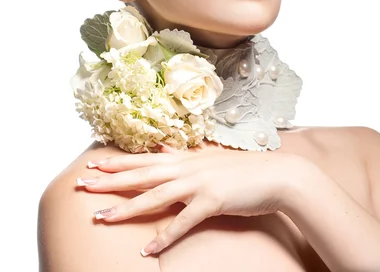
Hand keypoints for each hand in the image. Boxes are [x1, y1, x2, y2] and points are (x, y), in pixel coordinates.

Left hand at [76, 144, 303, 255]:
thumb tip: (164, 150)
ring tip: (102, 218)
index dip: (117, 162)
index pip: (144, 160)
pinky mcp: (212, 201)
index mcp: (186, 159)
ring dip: (127, 207)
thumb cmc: (243, 169)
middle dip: (110, 179)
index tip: (92, 164)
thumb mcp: (210, 158)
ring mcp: (199, 183)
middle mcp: (187, 168)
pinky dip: (165, 236)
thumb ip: (185, 155)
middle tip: (83, 184)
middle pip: (142, 174)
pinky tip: (147, 249)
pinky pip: (184, 221)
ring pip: (155, 196)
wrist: (276, 175)